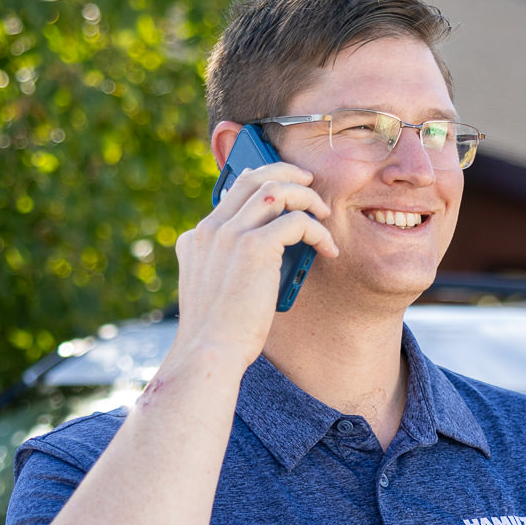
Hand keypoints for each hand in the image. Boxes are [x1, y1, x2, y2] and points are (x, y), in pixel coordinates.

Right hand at [168, 164, 338, 371]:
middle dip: (287, 173)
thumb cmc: (218, 332)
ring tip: (324, 214)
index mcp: (197, 237)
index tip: (282, 185)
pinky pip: (297, 221)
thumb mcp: (210, 289)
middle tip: (310, 183)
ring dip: (306, 198)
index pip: (233, 190)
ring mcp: (231, 235)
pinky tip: (328, 249)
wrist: (210, 352)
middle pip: (254, 178)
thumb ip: (222, 263)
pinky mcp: (254, 248)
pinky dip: (317, 231)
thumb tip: (254, 253)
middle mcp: (211, 229)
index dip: (262, 179)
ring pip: (277, 191)